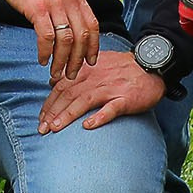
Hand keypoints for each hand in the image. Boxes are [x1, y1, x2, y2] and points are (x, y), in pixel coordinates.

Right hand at [1, 0, 101, 81]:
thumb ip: (70, 6)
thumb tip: (75, 30)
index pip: (93, 26)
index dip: (93, 47)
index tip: (90, 62)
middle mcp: (69, 0)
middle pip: (81, 37)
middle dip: (77, 60)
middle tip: (71, 74)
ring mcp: (54, 4)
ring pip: (65, 40)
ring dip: (61, 61)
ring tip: (56, 72)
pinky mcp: (38, 9)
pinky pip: (47, 37)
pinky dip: (46, 52)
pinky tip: (42, 59)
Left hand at [36, 50, 165, 132]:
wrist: (151, 65)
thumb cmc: (122, 68)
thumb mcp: (95, 64)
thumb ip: (74, 74)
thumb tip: (53, 82)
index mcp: (87, 70)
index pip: (61, 86)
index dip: (49, 102)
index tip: (40, 118)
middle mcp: (95, 78)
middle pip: (69, 94)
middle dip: (53, 112)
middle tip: (41, 128)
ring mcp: (111, 88)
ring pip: (84, 101)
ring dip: (68, 115)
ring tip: (55, 128)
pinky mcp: (125, 98)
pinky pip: (111, 108)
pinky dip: (99, 117)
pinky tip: (88, 126)